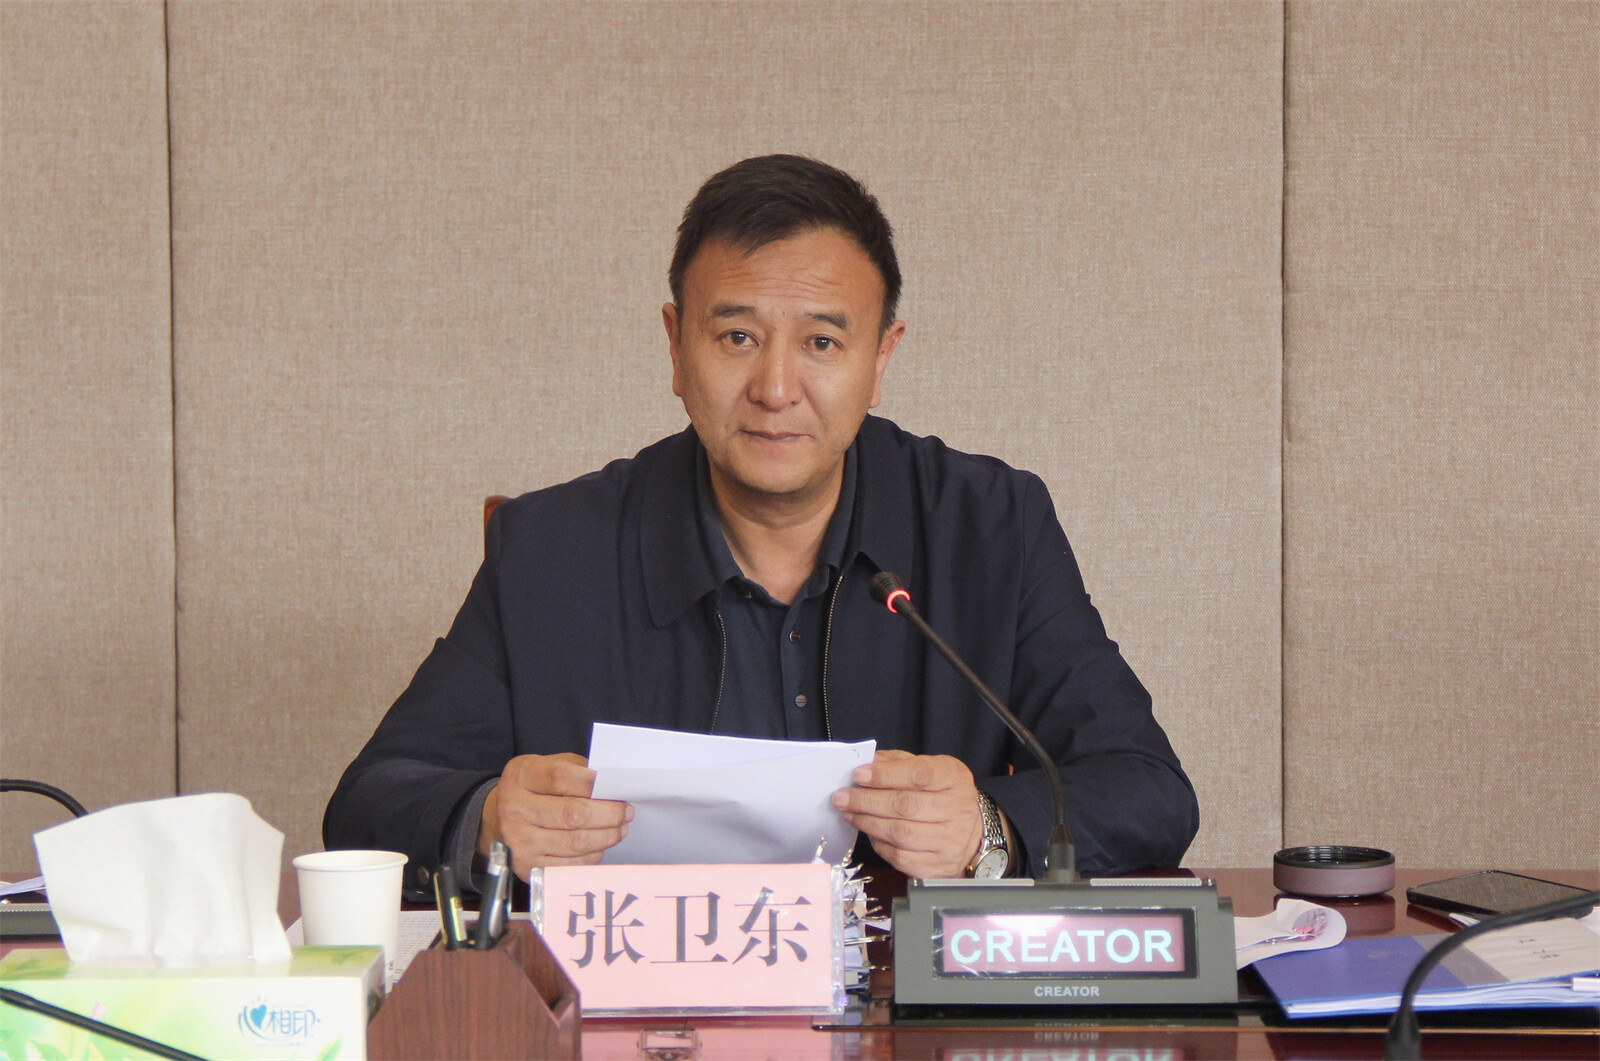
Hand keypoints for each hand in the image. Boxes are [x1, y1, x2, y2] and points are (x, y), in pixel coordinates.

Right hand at [478, 752, 632, 878]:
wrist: (497, 819)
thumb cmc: (533, 789)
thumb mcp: (546, 766)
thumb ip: (576, 769)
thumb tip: (613, 782)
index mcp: (521, 776)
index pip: (561, 778)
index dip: (594, 783)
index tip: (616, 785)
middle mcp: (515, 808)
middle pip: (573, 813)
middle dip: (609, 813)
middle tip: (626, 811)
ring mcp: (519, 840)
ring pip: (575, 842)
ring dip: (606, 836)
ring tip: (620, 828)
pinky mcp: (527, 866)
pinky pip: (570, 864)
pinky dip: (593, 855)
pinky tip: (600, 845)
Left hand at [831, 750, 983, 878]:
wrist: (973, 832)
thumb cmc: (942, 795)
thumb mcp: (929, 768)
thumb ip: (898, 763)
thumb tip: (867, 763)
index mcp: (954, 778)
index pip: (919, 774)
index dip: (885, 775)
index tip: (859, 775)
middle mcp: (957, 809)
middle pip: (906, 806)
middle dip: (867, 801)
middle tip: (842, 797)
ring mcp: (950, 841)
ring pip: (900, 834)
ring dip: (868, 823)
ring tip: (849, 814)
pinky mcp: (938, 867)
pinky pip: (900, 857)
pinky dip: (879, 844)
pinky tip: (869, 833)